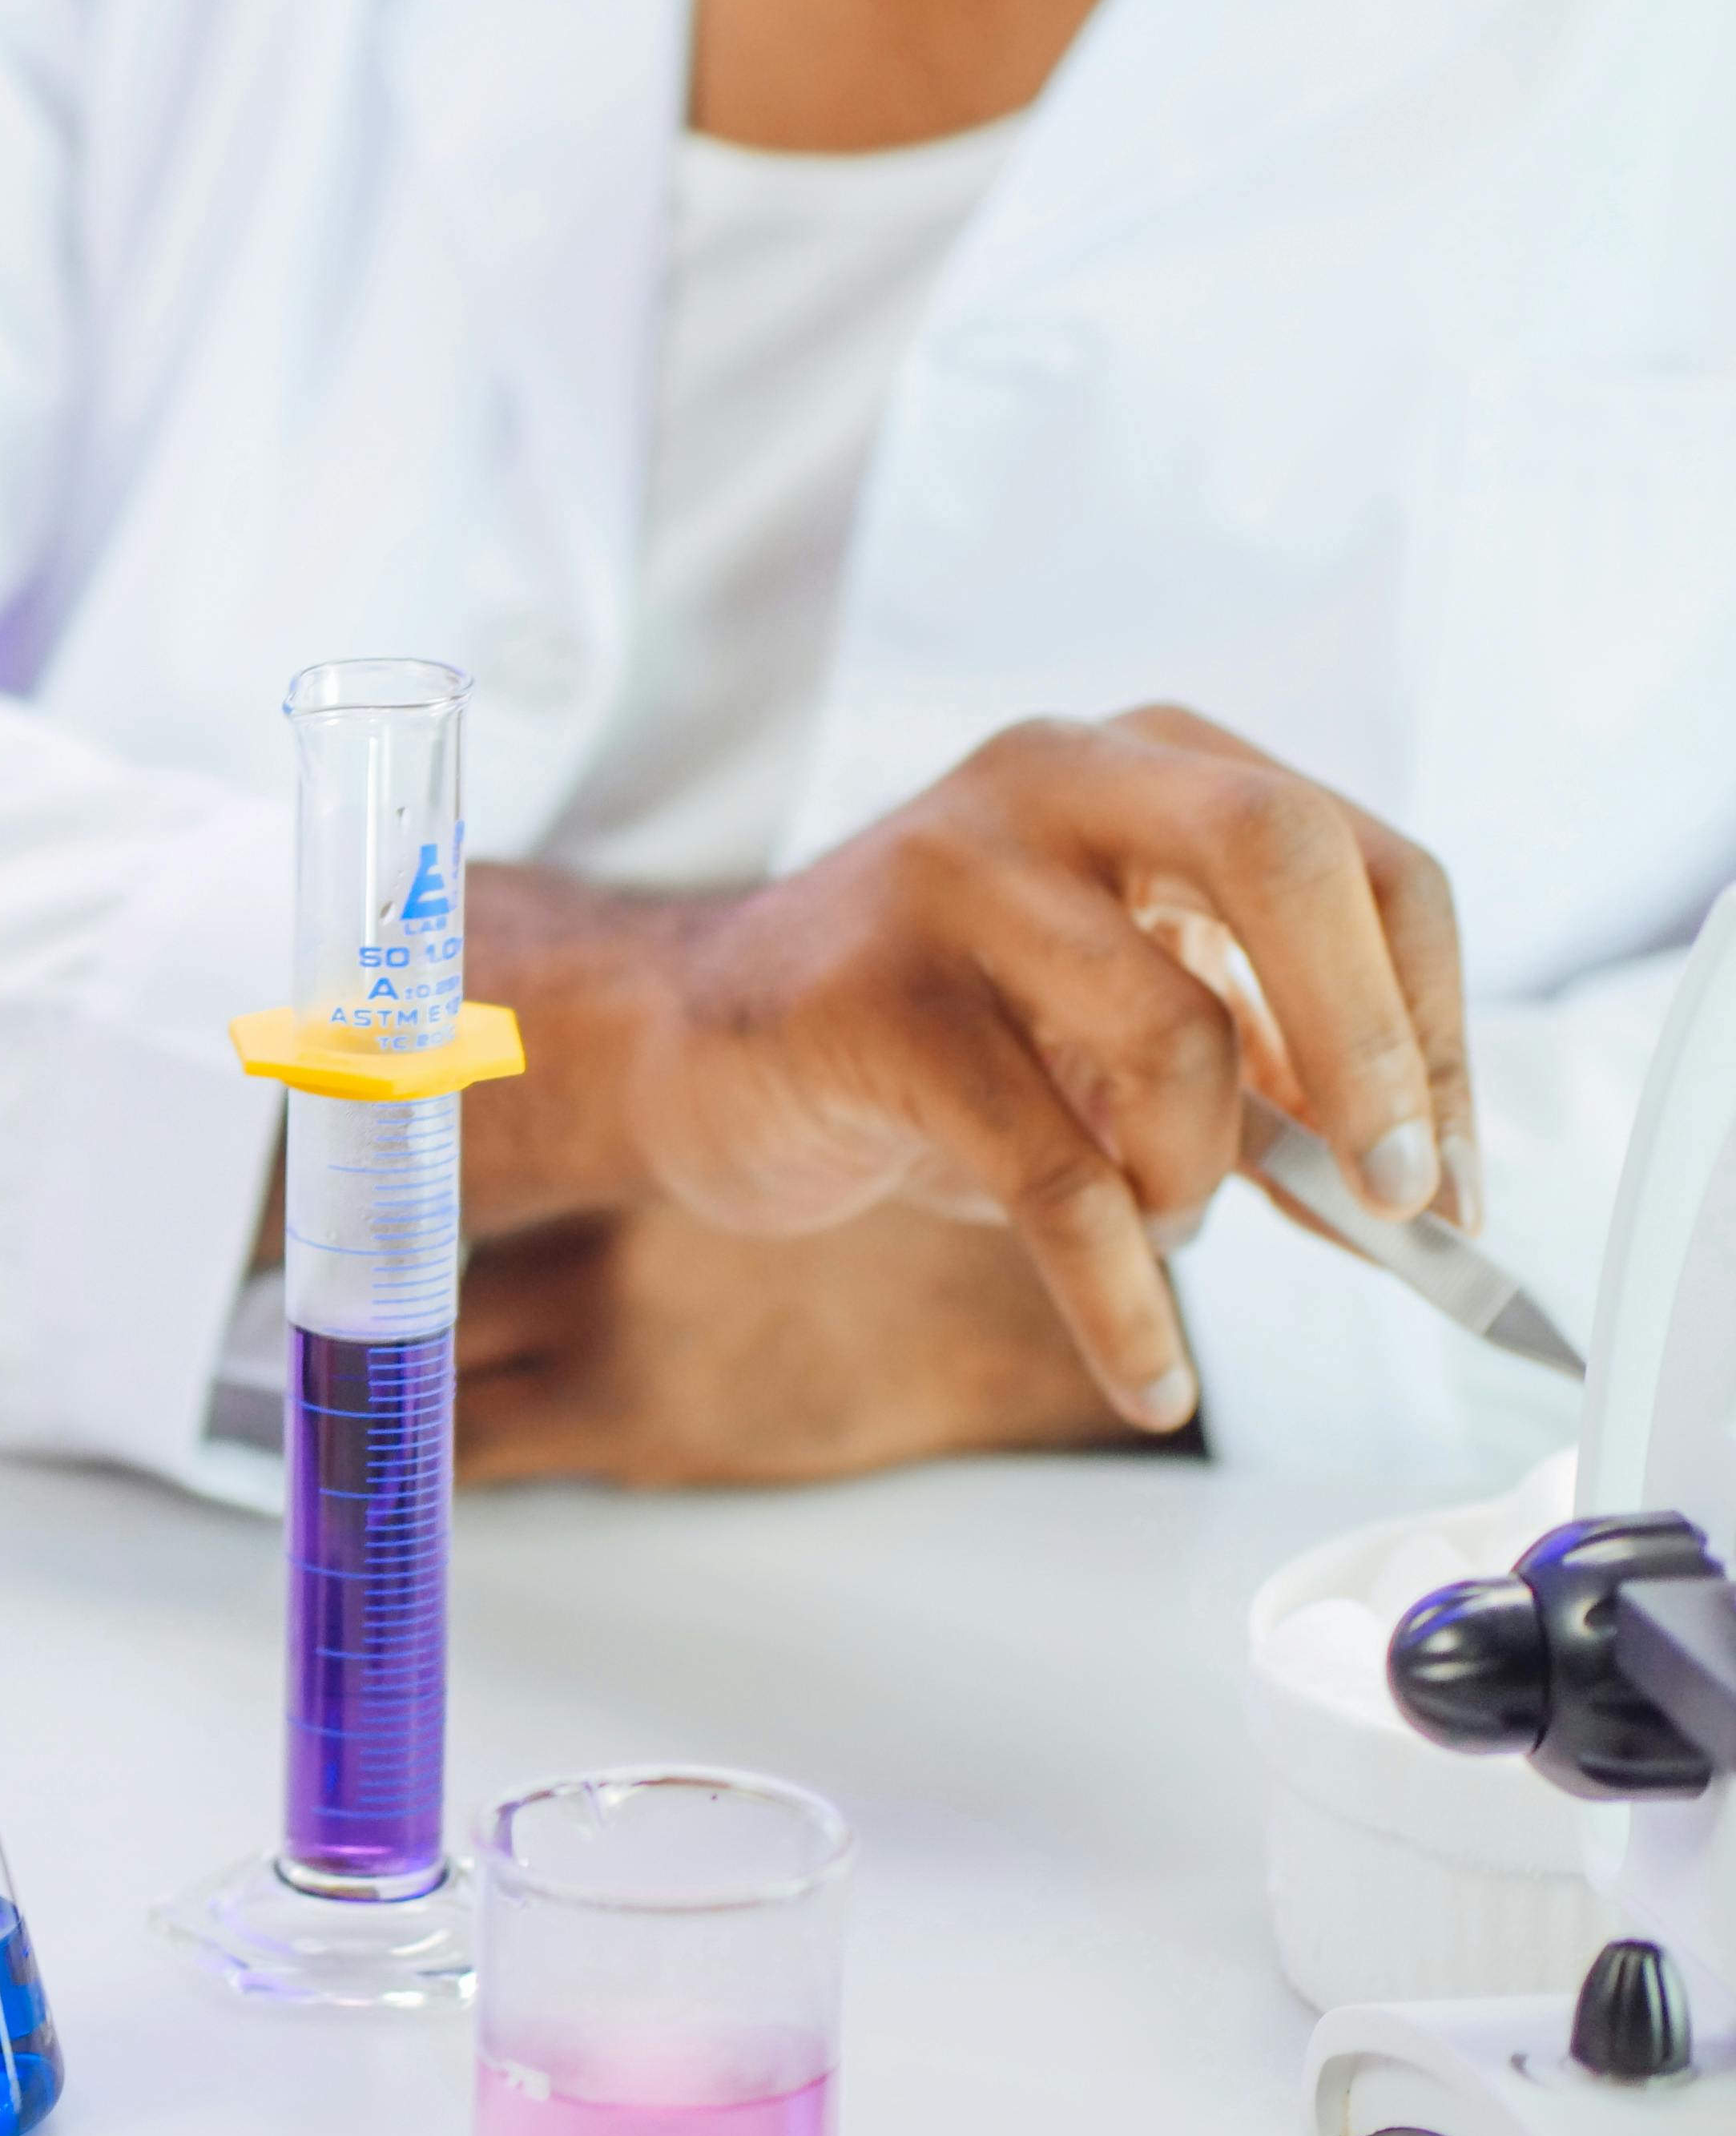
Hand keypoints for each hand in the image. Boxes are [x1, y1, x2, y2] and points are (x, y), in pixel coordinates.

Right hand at [463, 709, 1473, 1434]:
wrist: (690, 1048)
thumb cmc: (926, 1036)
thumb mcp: (1113, 1034)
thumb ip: (1261, 1091)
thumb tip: (1412, 1202)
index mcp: (1144, 762)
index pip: (1358, 860)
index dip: (1433, 1024)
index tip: (1445, 1176)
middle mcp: (1054, 781)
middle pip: (1283, 857)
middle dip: (1376, 1044)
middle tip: (1393, 1196)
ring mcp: (950, 879)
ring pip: (1169, 1033)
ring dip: (1199, 1181)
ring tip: (1157, 1231)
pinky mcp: (871, 1005)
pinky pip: (1050, 1177)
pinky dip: (1120, 1300)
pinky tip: (1147, 1372)